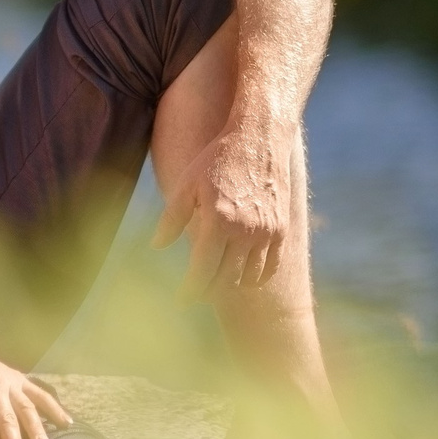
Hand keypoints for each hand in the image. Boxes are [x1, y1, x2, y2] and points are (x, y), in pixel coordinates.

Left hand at [153, 112, 293, 295]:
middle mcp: (244, 231)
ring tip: (218, 283)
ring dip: (232, 285)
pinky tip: (245, 277)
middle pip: (226, 279)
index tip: (182, 299)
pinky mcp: (281, 229)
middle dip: (209, 291)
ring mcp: (266, 232)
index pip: (203, 271)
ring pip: (249, 277)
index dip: (191, 290)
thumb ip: (172, 218)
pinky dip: (258, 278)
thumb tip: (157, 246)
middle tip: (197, 293)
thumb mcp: (187, 184)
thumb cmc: (217, 159)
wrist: (259, 139)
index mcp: (218, 221)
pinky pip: (271, 266)